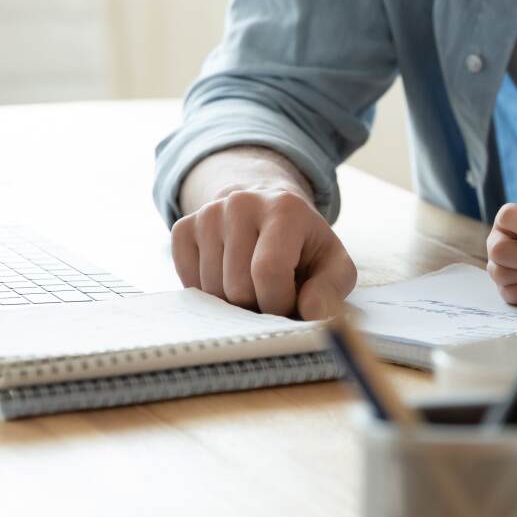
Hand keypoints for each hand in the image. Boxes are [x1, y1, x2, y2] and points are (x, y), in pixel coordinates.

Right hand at [171, 184, 357, 319]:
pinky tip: (227, 277)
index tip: (289, 304)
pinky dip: (208, 293)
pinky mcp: (183, 227)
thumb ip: (331, 289)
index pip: (268, 272)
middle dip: (256, 305)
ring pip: (210, 290)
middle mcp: (241, 203)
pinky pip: (188, 282)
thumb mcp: (332, 263)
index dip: (278, 303)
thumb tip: (312, 313)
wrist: (267, 209)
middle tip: (270, 293)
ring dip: (233, 303)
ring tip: (252, 284)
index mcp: (284, 209)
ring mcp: (208, 213)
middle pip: (237, 287)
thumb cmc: (304, 245)